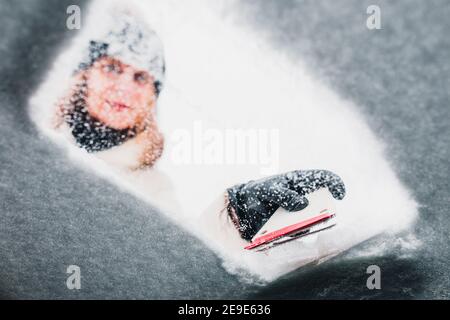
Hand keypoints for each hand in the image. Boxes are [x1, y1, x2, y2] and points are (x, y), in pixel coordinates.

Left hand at [226, 170, 345, 240]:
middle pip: (323, 204)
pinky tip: (285, 234)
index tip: (339, 195)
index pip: (324, 179)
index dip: (336, 185)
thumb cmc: (258, 192)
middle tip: (319, 215)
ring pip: (314, 222)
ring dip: (310, 225)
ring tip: (301, 226)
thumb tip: (303, 204)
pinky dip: (296, 235)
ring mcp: (300, 214)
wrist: (243, 208)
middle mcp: (304, 198)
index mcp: (300, 182)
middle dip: (325, 211)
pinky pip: (300, 233)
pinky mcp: (293, 227)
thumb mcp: (268, 190)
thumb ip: (284, 195)